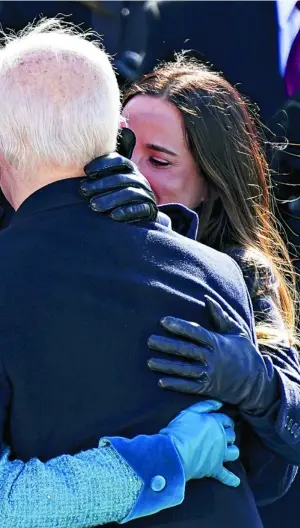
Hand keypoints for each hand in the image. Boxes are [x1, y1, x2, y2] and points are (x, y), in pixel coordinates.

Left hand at [80, 150, 157, 222]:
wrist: (138, 215)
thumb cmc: (114, 197)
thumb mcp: (107, 183)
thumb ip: (96, 176)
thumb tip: (73, 168)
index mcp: (128, 168)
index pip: (117, 160)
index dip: (101, 164)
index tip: (86, 172)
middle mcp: (139, 178)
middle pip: (120, 177)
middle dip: (100, 184)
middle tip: (84, 190)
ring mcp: (146, 193)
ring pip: (129, 193)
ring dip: (110, 199)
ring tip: (93, 205)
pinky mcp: (150, 209)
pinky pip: (139, 208)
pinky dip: (126, 212)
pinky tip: (113, 216)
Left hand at [148, 296, 278, 413]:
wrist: (256, 382)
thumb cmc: (245, 353)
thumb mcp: (237, 331)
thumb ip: (221, 316)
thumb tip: (207, 299)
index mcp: (218, 342)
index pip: (195, 332)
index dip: (179, 326)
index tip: (163, 321)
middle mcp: (212, 358)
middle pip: (185, 350)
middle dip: (166, 345)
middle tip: (149, 340)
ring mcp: (209, 374)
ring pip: (184, 369)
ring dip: (166, 366)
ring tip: (150, 362)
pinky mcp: (207, 388)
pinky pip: (189, 387)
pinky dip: (175, 385)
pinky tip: (161, 382)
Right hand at [161, 400, 239, 486]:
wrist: (174, 453)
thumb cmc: (179, 430)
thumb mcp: (189, 412)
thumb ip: (205, 406)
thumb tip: (219, 403)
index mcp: (215, 422)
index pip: (226, 420)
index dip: (225, 421)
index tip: (223, 423)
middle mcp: (221, 438)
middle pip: (232, 435)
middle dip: (229, 435)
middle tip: (223, 436)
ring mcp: (219, 454)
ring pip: (234, 453)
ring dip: (232, 452)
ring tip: (228, 452)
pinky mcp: (214, 468)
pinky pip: (226, 476)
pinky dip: (231, 479)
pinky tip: (236, 482)